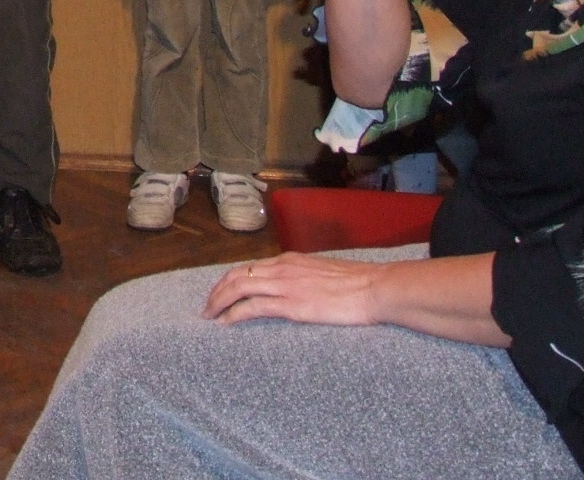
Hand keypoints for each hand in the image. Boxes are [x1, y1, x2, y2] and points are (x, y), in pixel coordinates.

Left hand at [202, 252, 381, 326]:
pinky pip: (253, 307)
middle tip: (207, 308)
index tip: (220, 293)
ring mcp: (285, 285)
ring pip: (238, 288)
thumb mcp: (323, 271)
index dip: (230, 280)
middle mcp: (281, 268)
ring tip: (209, 317)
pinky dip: (234, 314)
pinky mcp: (292, 304)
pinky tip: (226, 323)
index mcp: (288, 260)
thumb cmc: (359, 282)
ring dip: (219, 302)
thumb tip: (297, 287)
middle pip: (235, 275)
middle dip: (216, 291)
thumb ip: (304, 276)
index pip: (249, 267)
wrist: (376, 287)